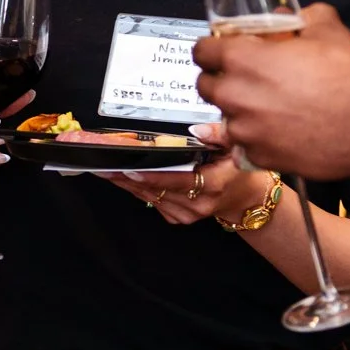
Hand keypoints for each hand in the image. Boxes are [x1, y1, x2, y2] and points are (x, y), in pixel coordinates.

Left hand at [104, 123, 263, 225]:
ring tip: (106, 170)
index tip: (130, 169)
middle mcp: (198, 204)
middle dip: (128, 178)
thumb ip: (217, 135)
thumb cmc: (238, 171)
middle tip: (105, 165)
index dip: (152, 176)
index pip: (177, 181)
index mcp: (213, 185)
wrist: (245, 200)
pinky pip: (153, 203)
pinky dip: (137, 190)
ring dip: (127, 184)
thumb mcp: (235, 147)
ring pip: (150, 198)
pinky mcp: (179, 218)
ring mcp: (187, 215)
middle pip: (156, 190)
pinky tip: (124, 179)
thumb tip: (195, 130)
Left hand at [193, 4, 349, 181]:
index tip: (221, 50)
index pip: (202, 51)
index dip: (210, 48)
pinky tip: (281, 131)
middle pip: (206, 86)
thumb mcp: (329, 30)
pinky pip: (247, 146)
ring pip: (226, 118)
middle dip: (219, 79)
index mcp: (244, 59)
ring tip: (267, 107)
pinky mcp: (261, 158)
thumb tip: (291, 17)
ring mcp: (246, 131)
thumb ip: (302, 17)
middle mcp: (236, 96)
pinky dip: (257, 138)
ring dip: (239, 111)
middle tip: (244, 78)